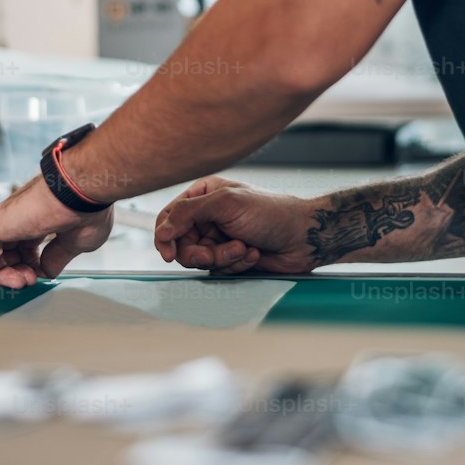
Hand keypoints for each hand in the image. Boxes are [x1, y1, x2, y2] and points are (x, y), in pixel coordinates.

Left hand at [0, 173, 114, 288]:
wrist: (80, 195)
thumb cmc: (85, 210)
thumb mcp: (75, 244)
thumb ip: (57, 258)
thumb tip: (47, 270)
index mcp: (38, 225)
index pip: (21, 253)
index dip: (29, 270)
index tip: (40, 276)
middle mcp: (18, 224)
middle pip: (2, 258)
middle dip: (13, 276)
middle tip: (27, 280)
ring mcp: (4, 224)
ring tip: (18, 276)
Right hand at [154, 177, 315, 275]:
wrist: (303, 237)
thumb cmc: (271, 212)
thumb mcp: (226, 204)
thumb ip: (188, 213)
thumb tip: (161, 231)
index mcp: (204, 195)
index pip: (170, 216)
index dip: (165, 236)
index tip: (168, 254)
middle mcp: (209, 216)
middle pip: (182, 244)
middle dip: (199, 253)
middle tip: (213, 255)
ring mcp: (219, 237)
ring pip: (200, 259)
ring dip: (222, 258)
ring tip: (244, 249)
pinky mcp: (231, 256)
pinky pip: (219, 269)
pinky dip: (235, 264)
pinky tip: (253, 254)